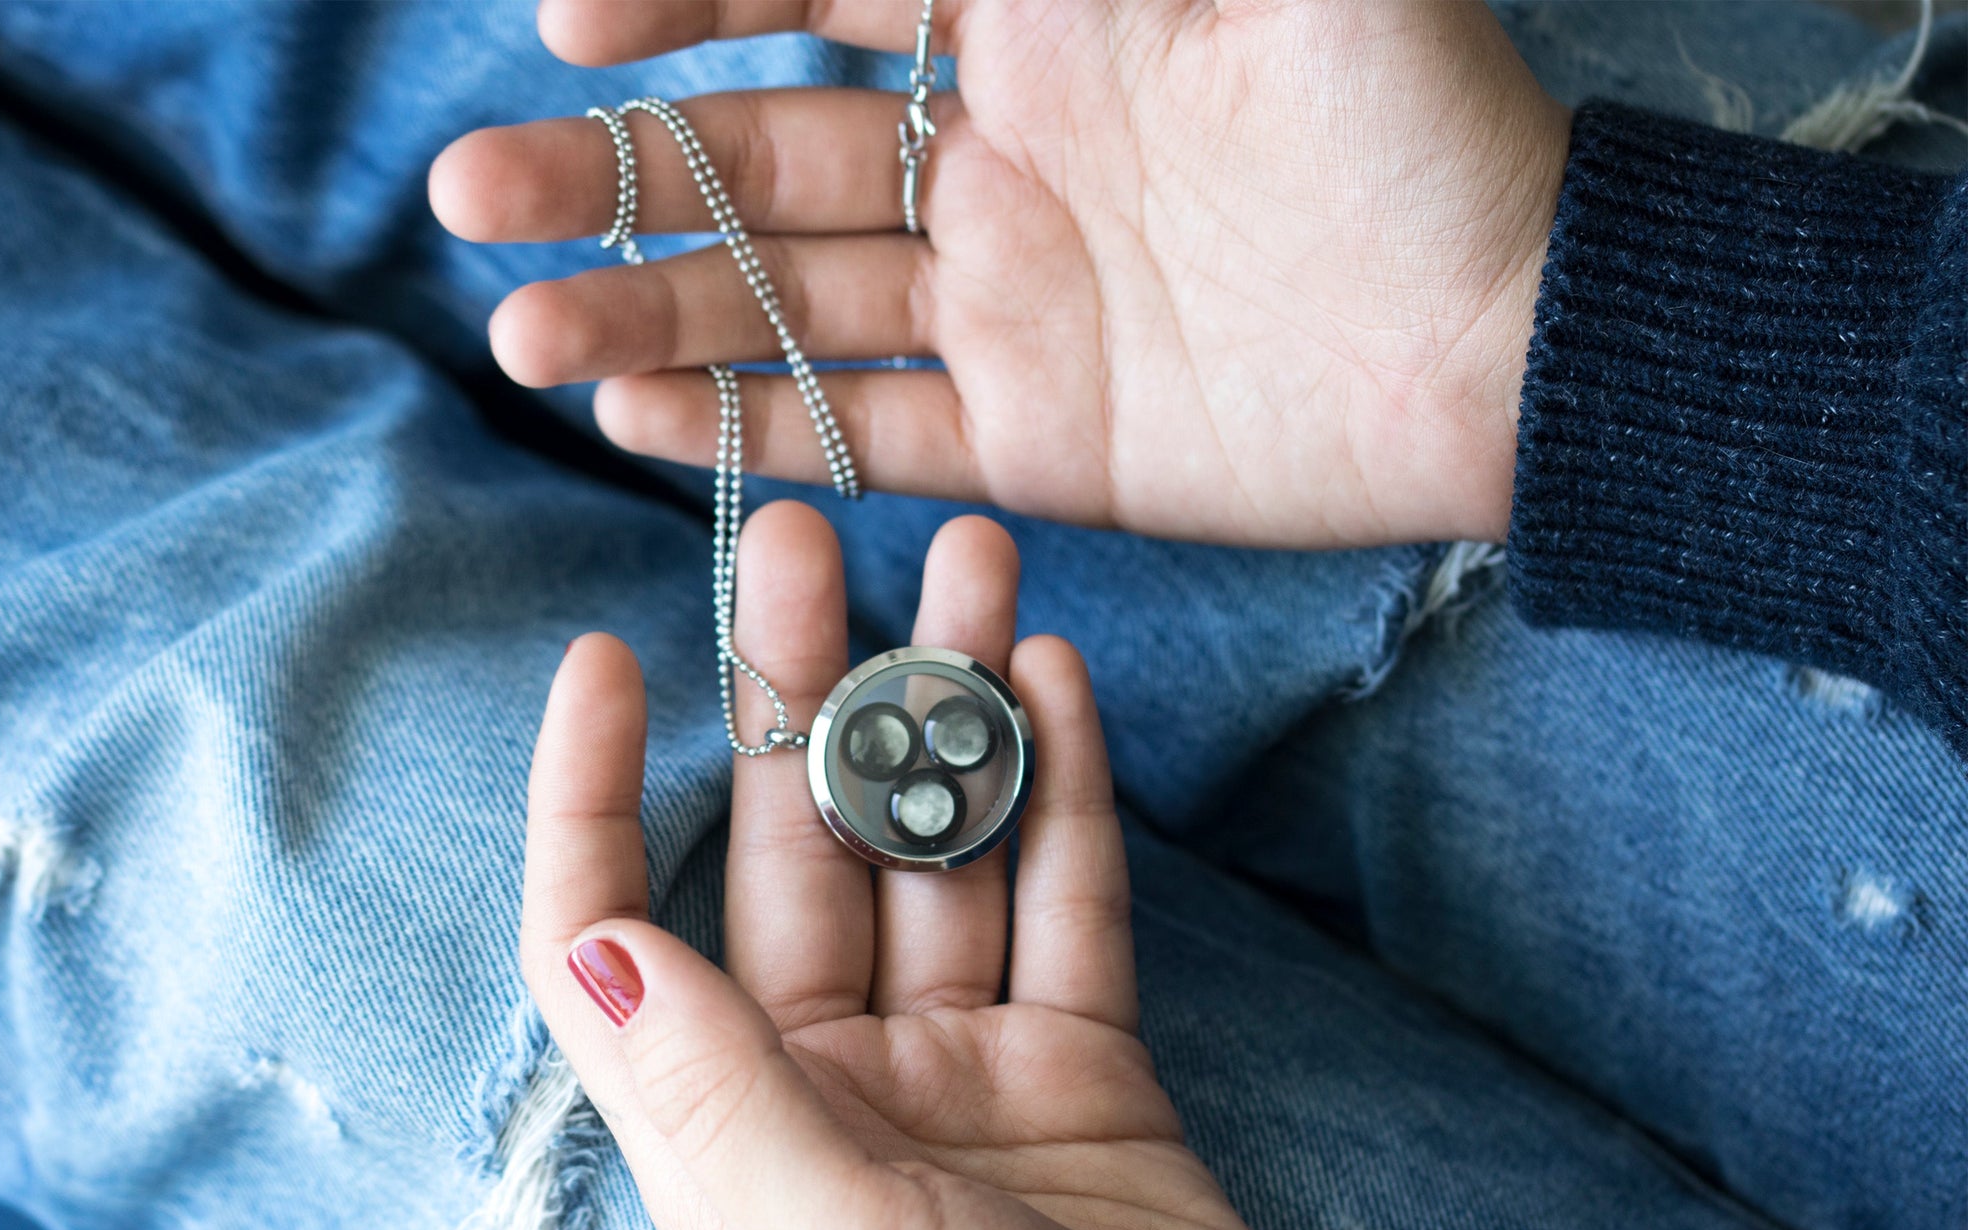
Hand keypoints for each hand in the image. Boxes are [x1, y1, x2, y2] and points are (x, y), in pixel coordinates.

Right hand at [433, 0, 1566, 548]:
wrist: (1510, 340)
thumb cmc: (1411, 116)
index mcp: (1030, 20)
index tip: (568, 17)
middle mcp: (992, 157)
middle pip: (757, 152)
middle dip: (614, 171)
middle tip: (476, 194)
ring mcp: (1003, 301)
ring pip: (786, 301)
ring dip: (648, 314)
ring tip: (518, 328)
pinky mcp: (1037, 431)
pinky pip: (867, 428)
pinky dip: (754, 428)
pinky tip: (630, 417)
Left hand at [522, 503, 1313, 1229]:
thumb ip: (714, 1090)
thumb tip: (591, 934)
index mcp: (727, 1127)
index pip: (614, 932)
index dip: (586, 796)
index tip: (599, 655)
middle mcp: (826, 1081)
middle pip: (795, 847)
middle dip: (801, 691)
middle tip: (812, 542)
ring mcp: (957, 1064)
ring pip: (941, 847)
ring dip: (950, 710)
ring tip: (976, 568)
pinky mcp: (1079, 1063)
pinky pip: (1064, 899)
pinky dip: (1061, 791)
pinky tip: (1053, 681)